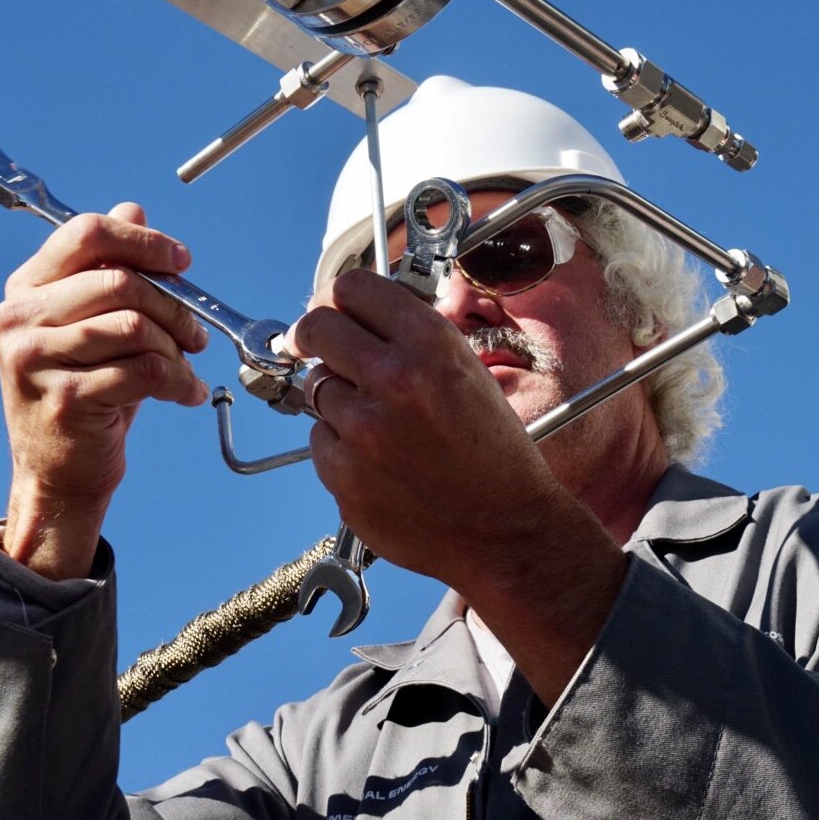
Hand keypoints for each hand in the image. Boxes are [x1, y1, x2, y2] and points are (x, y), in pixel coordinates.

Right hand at [0, 203, 209, 576]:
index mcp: (25, 288)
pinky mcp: (65, 400)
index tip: (181, 261)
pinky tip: (184, 394)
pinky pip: (143, 372)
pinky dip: (178, 382)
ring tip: (186, 367)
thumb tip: (133, 209)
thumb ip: (109, 265)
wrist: (58, 471)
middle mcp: (19, 319)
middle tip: (195, 332)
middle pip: (120, 281)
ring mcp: (36, 360)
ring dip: (176, 348)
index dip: (143, 241)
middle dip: (174, 305)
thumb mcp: (92, 321)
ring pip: (136, 327)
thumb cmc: (82, 389)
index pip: (87, 234)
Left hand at [284, 269, 562, 590]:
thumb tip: (359, 316)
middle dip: (314, 334)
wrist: (504, 532)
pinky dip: (339, 445)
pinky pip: (320, 439)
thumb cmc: (493, 455)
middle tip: (314, 344)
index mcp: (430, 344)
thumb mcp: (467, 372)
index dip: (338, 294)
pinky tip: (377, 460)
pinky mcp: (342, 475)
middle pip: (317, 326)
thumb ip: (413, 338)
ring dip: (336, 396)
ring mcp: (361, 430)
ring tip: (378, 423)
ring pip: (316, 386)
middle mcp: (393, 378)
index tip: (331, 306)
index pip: (354, 287)